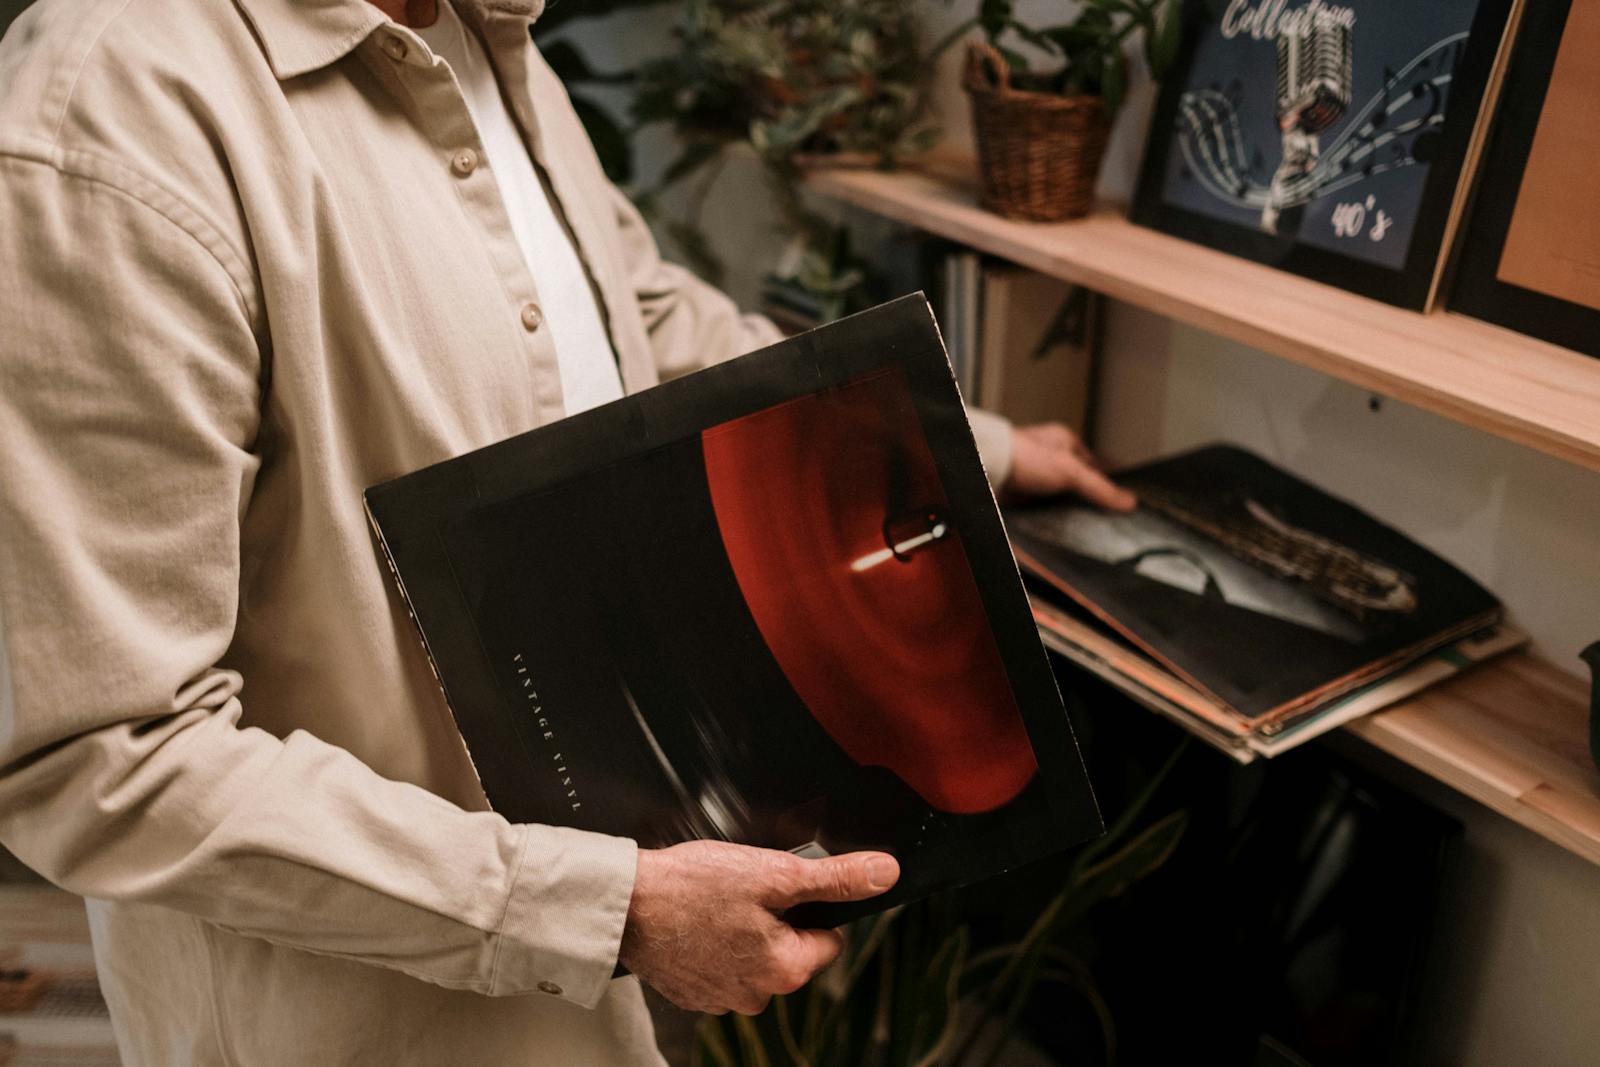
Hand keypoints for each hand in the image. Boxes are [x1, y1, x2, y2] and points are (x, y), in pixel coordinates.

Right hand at [619, 840, 898, 1015]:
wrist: (625, 903)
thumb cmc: (692, 886)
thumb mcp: (775, 872)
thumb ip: (835, 878)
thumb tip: (885, 874)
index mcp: (786, 969)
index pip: (828, 938)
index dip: (809, 906)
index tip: (779, 888)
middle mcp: (757, 996)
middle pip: (791, 950)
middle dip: (775, 919)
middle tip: (742, 891)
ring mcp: (722, 999)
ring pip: (755, 958)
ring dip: (744, 932)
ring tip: (715, 904)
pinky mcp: (693, 993)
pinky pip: (722, 966)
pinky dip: (714, 944)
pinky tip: (697, 920)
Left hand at [1005, 423, 1135, 510]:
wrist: (988, 467)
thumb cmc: (1023, 455)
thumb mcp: (1071, 471)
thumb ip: (1099, 488)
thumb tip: (1127, 501)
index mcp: (1063, 442)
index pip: (1091, 463)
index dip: (1102, 481)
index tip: (1114, 498)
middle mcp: (1047, 457)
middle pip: (1073, 481)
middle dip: (1082, 497)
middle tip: (1096, 515)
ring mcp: (1033, 474)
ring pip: (1056, 495)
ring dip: (1063, 507)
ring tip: (1076, 523)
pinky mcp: (1020, 491)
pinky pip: (1039, 505)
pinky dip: (1046, 514)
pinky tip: (1052, 521)